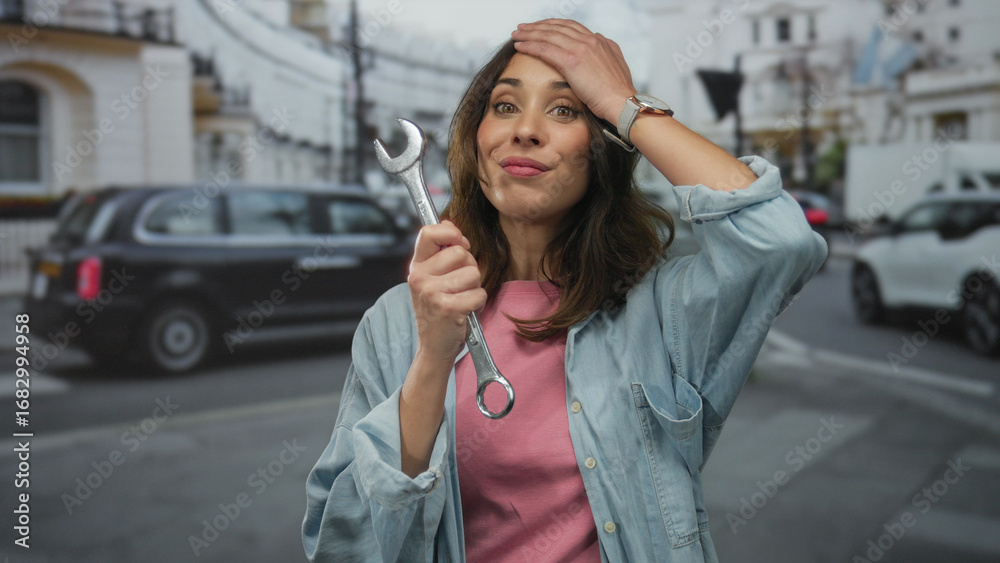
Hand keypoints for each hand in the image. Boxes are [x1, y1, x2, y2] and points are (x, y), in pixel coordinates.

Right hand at [407, 221, 486, 367]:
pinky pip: (479, 293)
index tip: (460, 244)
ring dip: (475, 287)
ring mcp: (432, 293)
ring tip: (462, 299)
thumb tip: (448, 222)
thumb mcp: (431, 278)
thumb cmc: (437, 310)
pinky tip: (466, 311)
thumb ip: (439, 251)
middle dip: (470, 267)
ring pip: (473, 273)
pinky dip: (478, 303)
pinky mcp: (448, 308)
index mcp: (416, 266)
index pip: (429, 232)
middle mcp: (420, 277)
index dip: (451, 233)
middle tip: (460, 285)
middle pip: (460, 253)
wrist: (434, 346)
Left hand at [511, 19, 634, 124]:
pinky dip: (530, 45)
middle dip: (538, 26)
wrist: (622, 103)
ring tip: (516, 34)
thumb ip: (606, 49)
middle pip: (557, 27)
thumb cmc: (619, 91)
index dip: (553, 25)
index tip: (541, 27)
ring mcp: (580, 49)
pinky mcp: (571, 61)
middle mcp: (589, 40)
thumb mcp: (616, 63)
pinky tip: (519, 45)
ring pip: (548, 35)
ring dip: (529, 33)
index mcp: (599, 41)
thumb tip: (599, 38)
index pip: (571, 26)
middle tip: (523, 28)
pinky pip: (544, 48)